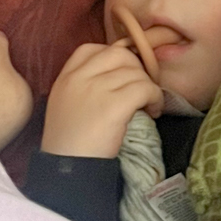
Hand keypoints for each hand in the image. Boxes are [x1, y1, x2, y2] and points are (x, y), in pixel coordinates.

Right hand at [42, 40, 163, 158]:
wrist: (66, 171)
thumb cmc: (69, 144)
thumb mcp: (66, 105)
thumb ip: (84, 86)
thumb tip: (120, 75)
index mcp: (65, 77)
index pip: (92, 49)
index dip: (115, 58)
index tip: (124, 76)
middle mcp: (79, 78)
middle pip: (119, 55)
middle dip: (137, 70)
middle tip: (141, 90)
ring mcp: (96, 89)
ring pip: (136, 72)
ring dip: (149, 87)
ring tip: (149, 106)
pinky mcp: (113, 105)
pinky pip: (145, 88)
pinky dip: (156, 98)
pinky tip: (153, 112)